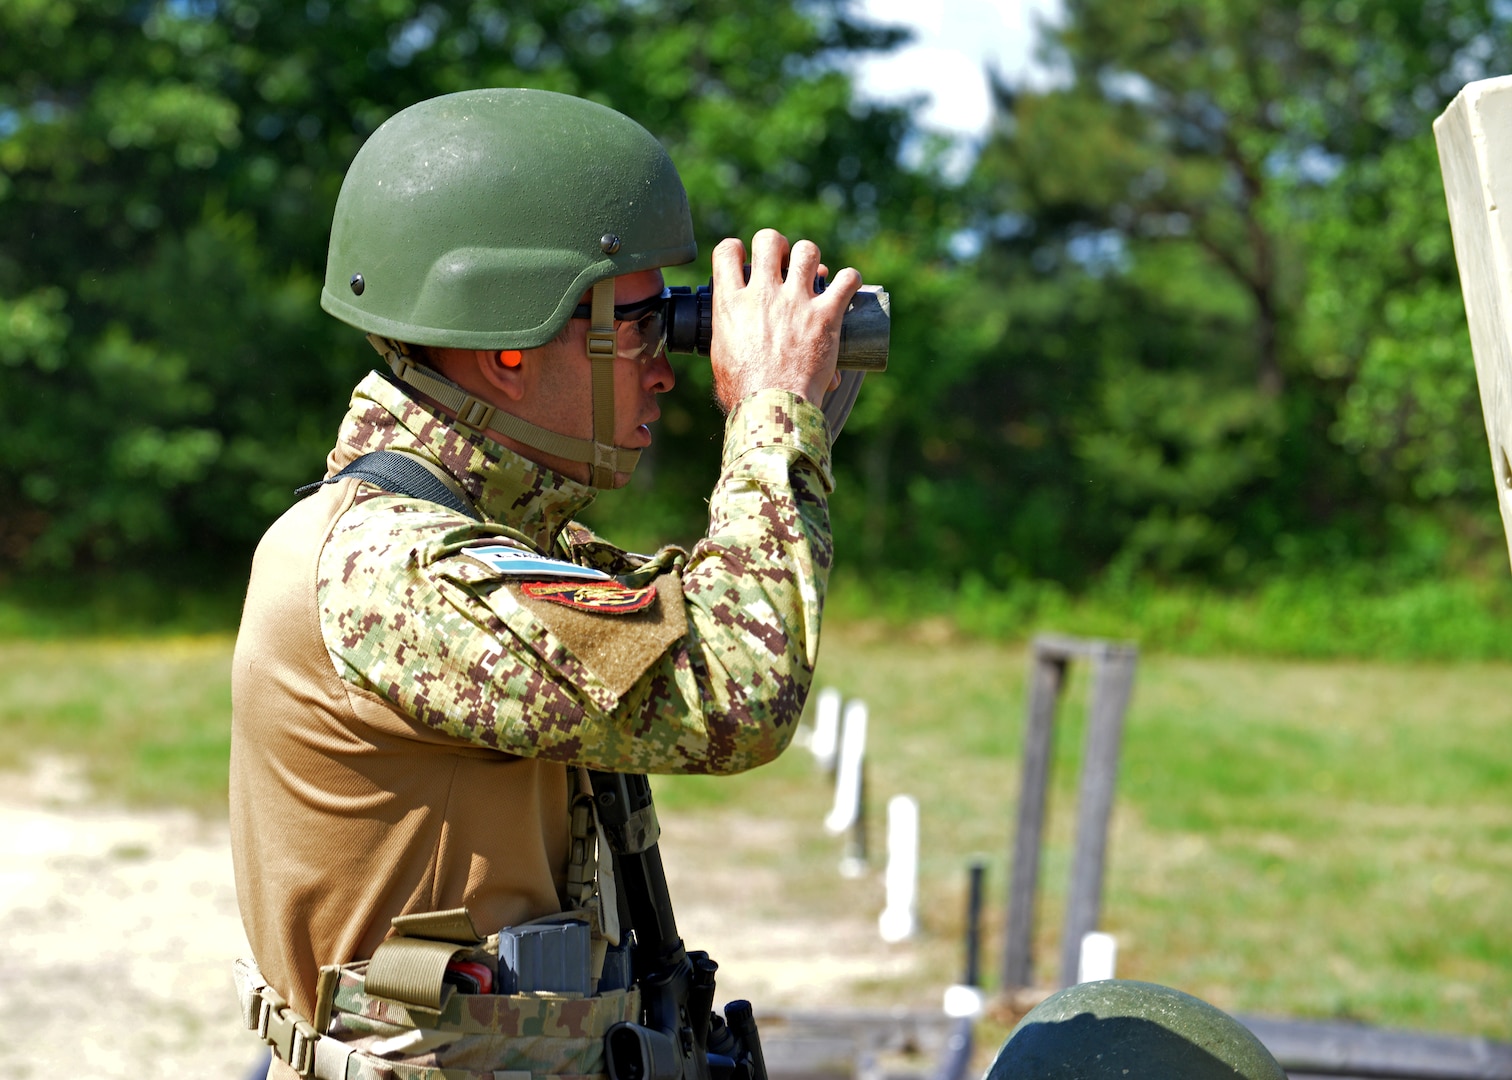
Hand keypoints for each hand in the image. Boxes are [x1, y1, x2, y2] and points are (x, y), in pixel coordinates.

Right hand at [709, 229, 863, 412]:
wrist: (773, 408)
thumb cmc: (743, 392)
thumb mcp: (720, 359)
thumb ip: (726, 340)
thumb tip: (731, 346)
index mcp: (731, 303)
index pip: (726, 252)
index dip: (736, 249)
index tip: (745, 259)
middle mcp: (764, 294)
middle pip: (769, 240)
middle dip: (778, 245)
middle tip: (783, 262)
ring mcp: (797, 301)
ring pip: (808, 251)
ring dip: (812, 258)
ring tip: (814, 272)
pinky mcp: (826, 315)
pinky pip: (846, 279)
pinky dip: (849, 279)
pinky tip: (847, 285)